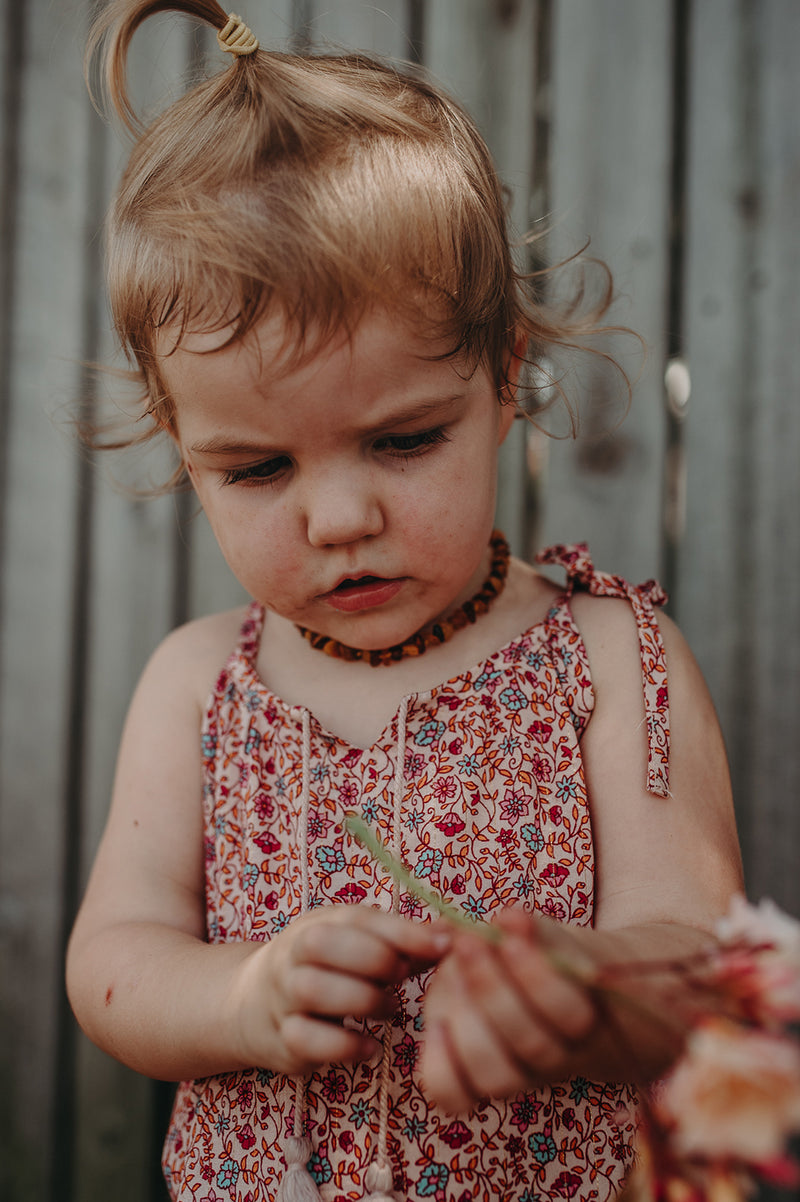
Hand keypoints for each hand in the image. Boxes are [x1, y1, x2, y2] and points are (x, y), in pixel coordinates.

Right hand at [229, 905, 450, 1075]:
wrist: (253, 1003)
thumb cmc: (326, 968)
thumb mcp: (356, 944)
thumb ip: (403, 944)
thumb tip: (455, 934)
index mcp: (319, 923)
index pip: (358, 917)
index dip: (402, 931)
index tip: (443, 944)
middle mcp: (294, 954)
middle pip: (324, 944)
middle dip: (375, 961)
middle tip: (403, 978)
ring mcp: (283, 996)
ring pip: (314, 990)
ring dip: (363, 1001)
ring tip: (389, 1010)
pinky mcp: (282, 1038)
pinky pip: (308, 1040)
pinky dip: (346, 1046)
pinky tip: (370, 1047)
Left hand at [421, 910, 598, 1112]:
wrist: (524, 986)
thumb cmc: (534, 951)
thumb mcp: (535, 933)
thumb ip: (526, 927)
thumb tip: (513, 918)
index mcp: (581, 1016)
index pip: (571, 1014)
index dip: (537, 978)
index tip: (505, 935)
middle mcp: (552, 1057)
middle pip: (532, 1045)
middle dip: (493, 990)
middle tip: (467, 943)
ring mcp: (514, 1075)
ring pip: (496, 1076)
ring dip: (469, 1020)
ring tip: (449, 972)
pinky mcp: (473, 1084)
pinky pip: (455, 1095)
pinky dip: (442, 1064)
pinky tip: (435, 1025)